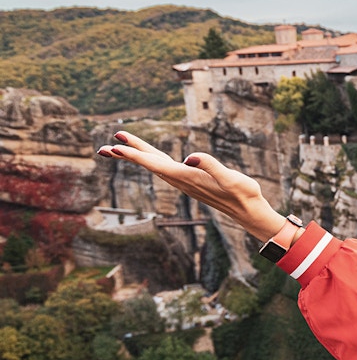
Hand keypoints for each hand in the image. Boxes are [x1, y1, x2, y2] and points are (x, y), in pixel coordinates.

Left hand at [97, 131, 285, 241]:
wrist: (249, 212)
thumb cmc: (244, 195)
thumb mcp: (232, 179)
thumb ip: (212, 166)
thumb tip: (191, 156)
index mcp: (189, 177)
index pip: (156, 164)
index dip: (135, 154)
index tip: (116, 146)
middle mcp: (183, 181)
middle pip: (150, 164)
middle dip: (128, 154)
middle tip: (105, 146)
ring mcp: (186, 182)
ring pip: (155, 166)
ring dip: (137, 156)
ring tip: (118, 148)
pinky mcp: (191, 181)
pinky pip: (165, 168)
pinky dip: (151, 160)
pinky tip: (149, 157)